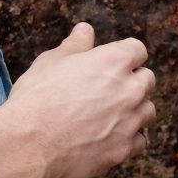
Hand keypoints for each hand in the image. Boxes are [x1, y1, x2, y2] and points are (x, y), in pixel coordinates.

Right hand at [1, 22, 155, 177]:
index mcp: (115, 61)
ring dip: (134, 110)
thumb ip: (75, 45)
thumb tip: (86, 30)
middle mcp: (130, 89)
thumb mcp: (51, 61)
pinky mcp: (125, 148)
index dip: (124, 55)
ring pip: (148, 111)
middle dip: (132, 82)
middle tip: (108, 90)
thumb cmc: (37, 98)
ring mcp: (131, 120)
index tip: (113, 63)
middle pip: (147, 79)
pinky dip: (128, 139)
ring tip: (110, 115)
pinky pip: (140, 141)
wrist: (29, 144)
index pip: (137, 50)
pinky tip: (108, 138)